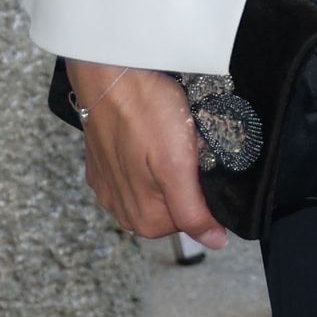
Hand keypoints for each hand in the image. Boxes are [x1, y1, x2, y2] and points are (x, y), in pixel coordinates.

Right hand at [65, 59, 223, 250]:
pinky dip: (151, 160)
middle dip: (187, 183)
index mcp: (142, 218)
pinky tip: (151, 138)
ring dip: (169, 171)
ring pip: (157, 190)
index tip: (201, 165)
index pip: (192, 223)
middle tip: (187, 150)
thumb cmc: (147, 113)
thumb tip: (214, 242)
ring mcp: (109, 187)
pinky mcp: (102, 166)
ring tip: (169, 141)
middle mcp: (120, 210)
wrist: (111, 74)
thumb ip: (193, 210)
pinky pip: (138, 173)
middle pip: (174, 208)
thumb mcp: (178, 166)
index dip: (204, 195)